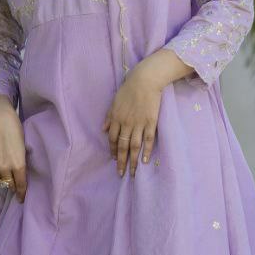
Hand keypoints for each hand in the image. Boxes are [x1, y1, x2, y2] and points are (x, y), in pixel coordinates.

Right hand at [0, 95, 27, 202]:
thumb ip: (20, 163)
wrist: (0, 118)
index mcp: (18, 164)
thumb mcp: (23, 148)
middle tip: (14, 189)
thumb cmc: (16, 131)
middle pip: (8, 185)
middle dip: (12, 188)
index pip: (20, 185)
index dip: (21, 194)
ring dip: (1, 182)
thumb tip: (20, 176)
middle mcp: (4, 166)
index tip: (21, 199)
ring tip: (5, 179)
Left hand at [103, 58, 166, 178]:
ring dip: (132, 161)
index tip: (114, 159)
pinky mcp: (151, 122)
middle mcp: (126, 124)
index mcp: (116, 118)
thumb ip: (109, 116)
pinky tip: (144, 161)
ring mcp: (139, 124)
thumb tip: (104, 129)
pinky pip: (148, 140)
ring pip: (134, 146)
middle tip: (121, 173)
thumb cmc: (129, 89)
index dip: (113, 150)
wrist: (145, 80)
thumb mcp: (114, 102)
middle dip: (121, 161)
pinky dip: (146, 151)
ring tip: (132, 172)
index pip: (113, 139)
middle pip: (122, 146)